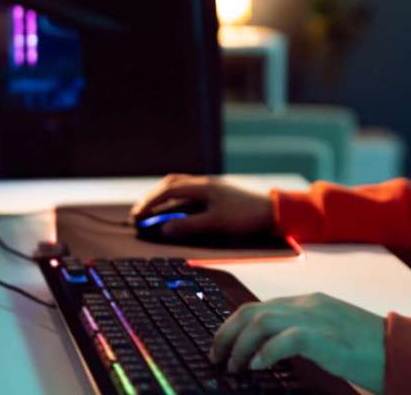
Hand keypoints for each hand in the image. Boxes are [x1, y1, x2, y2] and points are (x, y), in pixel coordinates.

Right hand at [129, 174, 273, 237]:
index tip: (137, 216)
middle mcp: (205, 183)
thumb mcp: (216, 223)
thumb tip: (163, 228)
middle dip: (153, 198)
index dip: (150, 203)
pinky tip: (176, 211)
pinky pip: (191, 193)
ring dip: (165, 198)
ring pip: (181, 187)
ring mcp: (212, 188)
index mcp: (203, 186)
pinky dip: (177, 201)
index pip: (169, 190)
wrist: (274, 212)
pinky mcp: (218, 194)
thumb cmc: (246, 216)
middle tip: (139, 213)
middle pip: (172, 184)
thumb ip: (189, 225)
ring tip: (153, 211)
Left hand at [210, 293, 385, 393]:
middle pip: (252, 310)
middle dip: (227, 333)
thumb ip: (302, 333)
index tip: (222, 344)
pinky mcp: (323, 336)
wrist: (400, 349)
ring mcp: (315, 317)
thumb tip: (269, 351)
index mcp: (309, 302)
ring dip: (240, 345)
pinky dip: (265, 352)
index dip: (234, 325)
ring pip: (260, 321)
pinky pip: (283, 339)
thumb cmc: (369, 348)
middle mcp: (308, 304)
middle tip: (218, 357)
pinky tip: (259, 366)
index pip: (259, 306)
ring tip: (234, 366)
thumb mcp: (329, 334)